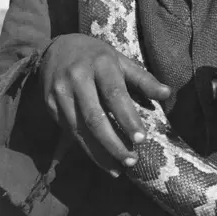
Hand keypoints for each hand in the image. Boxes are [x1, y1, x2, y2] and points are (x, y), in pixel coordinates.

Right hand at [38, 34, 170, 176]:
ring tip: (118, 168)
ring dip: (99, 153)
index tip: (141, 139)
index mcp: (100, 63)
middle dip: (113, 143)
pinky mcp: (49, 104)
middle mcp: (77, 77)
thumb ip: (143, 79)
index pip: (115, 94)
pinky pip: (69, 131)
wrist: (57, 47)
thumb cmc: (96, 55)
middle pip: (94, 117)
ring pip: (79, 129)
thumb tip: (167, 94)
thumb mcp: (120, 60)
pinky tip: (100, 159)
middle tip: (131, 161)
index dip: (128, 118)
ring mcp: (60, 92)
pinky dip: (85, 148)